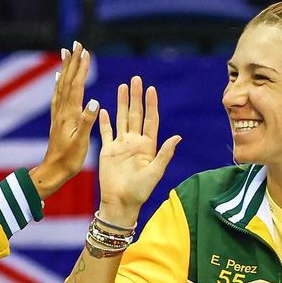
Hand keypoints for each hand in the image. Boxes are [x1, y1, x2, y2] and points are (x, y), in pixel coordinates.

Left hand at [30, 41, 98, 198]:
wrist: (53, 170)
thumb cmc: (69, 159)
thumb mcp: (81, 142)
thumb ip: (87, 121)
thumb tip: (93, 100)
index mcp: (70, 114)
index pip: (76, 85)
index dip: (81, 68)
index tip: (85, 51)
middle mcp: (62, 110)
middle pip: (68, 80)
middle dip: (73, 61)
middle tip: (76, 43)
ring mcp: (59, 114)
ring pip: (62, 85)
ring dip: (65, 68)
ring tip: (66, 53)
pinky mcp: (57, 119)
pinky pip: (58, 95)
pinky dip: (59, 83)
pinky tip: (59, 77)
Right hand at [97, 76, 181, 225]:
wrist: (120, 203)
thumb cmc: (140, 191)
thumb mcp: (156, 172)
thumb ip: (165, 154)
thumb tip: (178, 136)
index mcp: (148, 146)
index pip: (150, 120)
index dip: (151, 105)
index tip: (151, 89)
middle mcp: (135, 142)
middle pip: (136, 115)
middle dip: (136, 97)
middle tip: (136, 79)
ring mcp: (121, 145)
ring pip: (122, 119)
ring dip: (122, 103)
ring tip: (122, 87)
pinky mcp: (107, 151)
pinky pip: (106, 132)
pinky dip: (104, 121)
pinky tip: (103, 108)